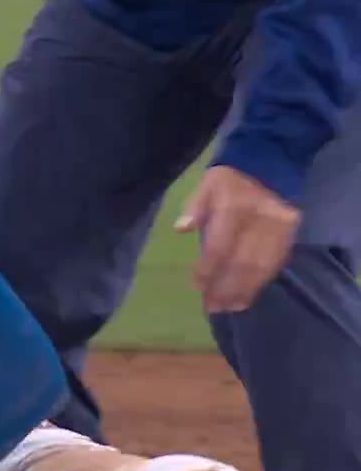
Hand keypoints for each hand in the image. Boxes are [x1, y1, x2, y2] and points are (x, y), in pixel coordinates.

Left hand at [174, 166, 300, 312]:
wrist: (271, 162)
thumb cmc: (230, 179)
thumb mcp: (207, 183)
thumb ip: (195, 206)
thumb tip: (180, 228)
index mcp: (234, 207)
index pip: (220, 245)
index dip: (209, 269)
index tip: (198, 286)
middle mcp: (259, 221)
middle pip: (242, 261)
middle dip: (226, 287)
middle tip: (212, 306)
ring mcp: (278, 229)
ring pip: (262, 266)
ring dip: (244, 290)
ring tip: (229, 307)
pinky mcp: (290, 234)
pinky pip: (276, 263)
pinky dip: (261, 282)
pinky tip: (248, 296)